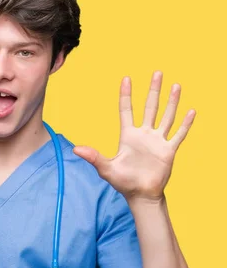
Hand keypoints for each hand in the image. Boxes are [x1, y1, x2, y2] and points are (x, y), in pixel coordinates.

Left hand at [73, 71, 195, 201]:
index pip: (126, 110)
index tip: (127, 78)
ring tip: (176, 86)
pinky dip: (185, 124)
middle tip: (157, 72)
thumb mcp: (106, 168)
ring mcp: (157, 141)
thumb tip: (76, 149)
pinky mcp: (168, 151)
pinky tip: (191, 111)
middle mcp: (144, 135)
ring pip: (166, 117)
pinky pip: (178, 134)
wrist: (141, 195)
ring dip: (172, 102)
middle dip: (153, 90)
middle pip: (150, 107)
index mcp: (128, 136)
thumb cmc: (123, 182)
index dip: (126, 94)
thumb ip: (94, 157)